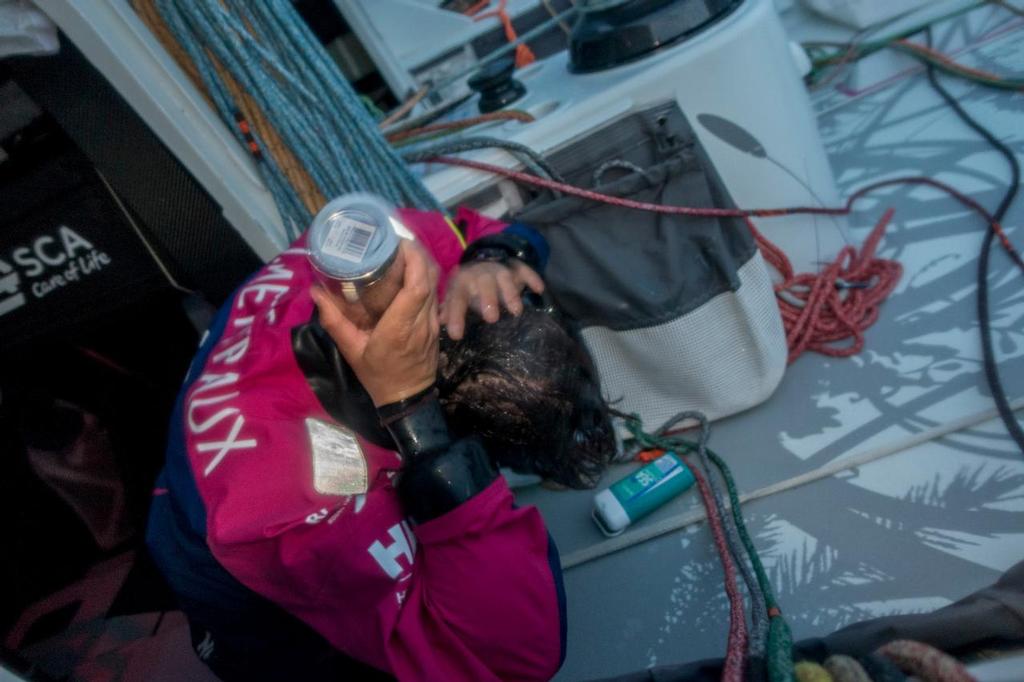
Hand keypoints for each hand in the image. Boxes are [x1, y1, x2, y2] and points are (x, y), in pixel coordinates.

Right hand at [312, 240, 439, 405]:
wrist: (407, 397)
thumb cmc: (377, 375)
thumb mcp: (352, 350)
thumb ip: (334, 322)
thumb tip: (315, 292)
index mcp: (400, 327)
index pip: (416, 287)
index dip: (413, 261)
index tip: (399, 243)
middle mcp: (421, 322)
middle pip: (428, 279)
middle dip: (417, 254)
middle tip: (396, 240)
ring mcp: (432, 323)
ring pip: (435, 284)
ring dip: (422, 263)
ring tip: (402, 250)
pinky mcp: (436, 325)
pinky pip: (434, 294)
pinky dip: (425, 277)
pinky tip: (410, 271)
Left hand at [440, 260, 543, 339]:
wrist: (483, 261)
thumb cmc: (468, 288)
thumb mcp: (456, 296)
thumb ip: (449, 309)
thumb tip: (439, 322)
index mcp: (462, 282)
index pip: (457, 298)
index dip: (455, 316)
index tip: (456, 336)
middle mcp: (480, 274)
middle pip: (483, 283)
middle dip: (488, 299)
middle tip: (491, 318)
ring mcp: (499, 269)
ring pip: (504, 277)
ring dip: (510, 293)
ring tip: (516, 311)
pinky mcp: (515, 268)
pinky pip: (524, 270)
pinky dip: (532, 278)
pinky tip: (539, 289)